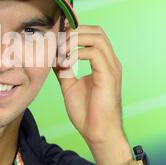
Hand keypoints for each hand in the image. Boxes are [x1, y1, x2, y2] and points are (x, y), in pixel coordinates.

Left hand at [53, 24, 125, 146]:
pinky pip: (95, 53)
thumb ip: (64, 70)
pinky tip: (66, 62)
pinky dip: (78, 53)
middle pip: (97, 31)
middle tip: (57, 41)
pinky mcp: (109, 76)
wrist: (97, 133)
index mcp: (103, 63)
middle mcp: (110, 62)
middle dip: (75, 31)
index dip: (75, 31)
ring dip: (75, 40)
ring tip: (61, 51)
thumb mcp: (69, 85)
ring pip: (97, 38)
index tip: (56, 38)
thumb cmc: (87, 113)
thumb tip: (54, 57)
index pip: (93, 34)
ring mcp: (111, 68)